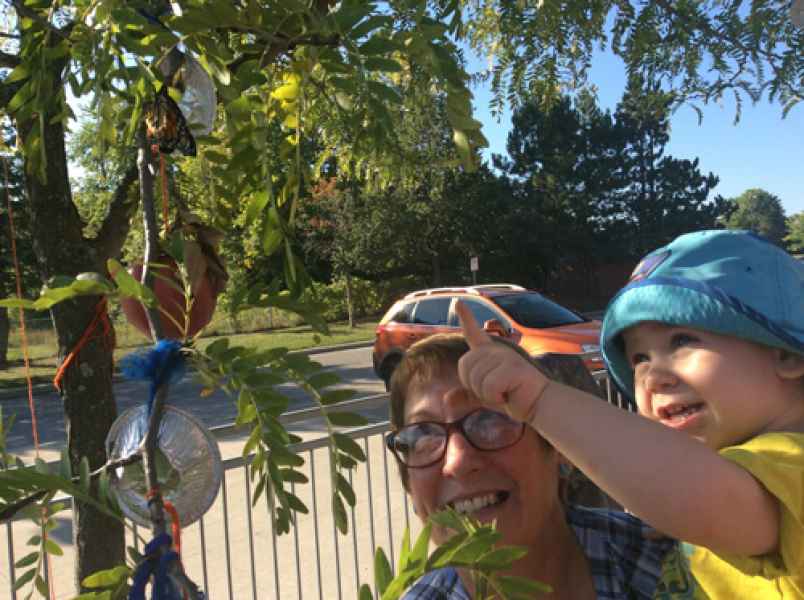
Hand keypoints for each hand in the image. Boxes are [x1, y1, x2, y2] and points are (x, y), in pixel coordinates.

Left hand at [455, 301, 549, 423]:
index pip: (473, 333)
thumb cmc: (510, 396)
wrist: (537, 404)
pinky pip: (489, 386)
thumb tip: (446, 400)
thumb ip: (465, 395)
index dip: (465, 317)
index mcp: (489, 352)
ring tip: (504, 391)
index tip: (458, 300)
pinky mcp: (513, 367)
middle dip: (473, 385)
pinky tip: (509, 394)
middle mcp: (496, 350)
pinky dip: (495, 397)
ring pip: (476, 378)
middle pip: (464, 365)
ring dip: (486, 394)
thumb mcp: (483, 395)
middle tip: (495, 389)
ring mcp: (506, 356)